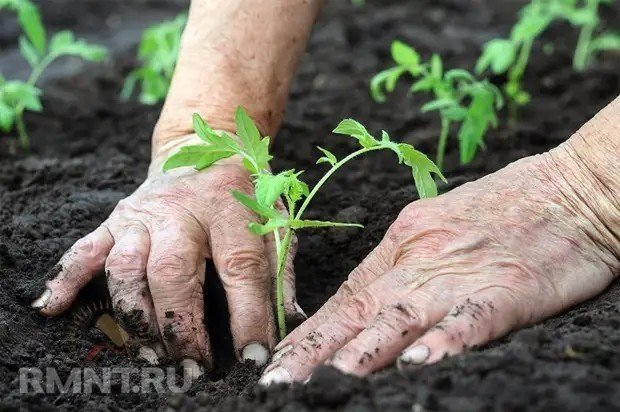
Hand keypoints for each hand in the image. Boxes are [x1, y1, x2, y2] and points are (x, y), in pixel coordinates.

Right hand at [32, 134, 303, 373]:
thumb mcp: (275, 220)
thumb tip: (288, 323)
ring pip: (126, 268)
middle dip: (180, 326)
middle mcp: (182, 210)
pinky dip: (67, 280)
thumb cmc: (246, 190)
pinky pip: (85, 249)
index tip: (252, 356)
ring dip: (135, 317)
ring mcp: (143, 214)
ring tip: (150, 355)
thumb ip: (281, 270)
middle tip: (191, 366)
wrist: (206, 144)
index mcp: (230, 209)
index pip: (241, 268)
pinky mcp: (117, 219)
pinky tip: (54, 308)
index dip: (248, 316)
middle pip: (173, 271)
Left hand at [260, 147, 618, 383]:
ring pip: (401, 316)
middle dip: (315, 351)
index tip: (279, 358)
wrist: (570, 188)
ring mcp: (462, 273)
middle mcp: (422, 259)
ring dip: (362, 351)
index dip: (309, 332)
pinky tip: (417, 363)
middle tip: (277, 380)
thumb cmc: (502, 207)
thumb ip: (402, 263)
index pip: (347, 296)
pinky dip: (443, 342)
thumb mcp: (436, 224)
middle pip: (359, 311)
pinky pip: (469, 319)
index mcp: (403, 243)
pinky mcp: (508, 288)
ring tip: (326, 379)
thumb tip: (364, 300)